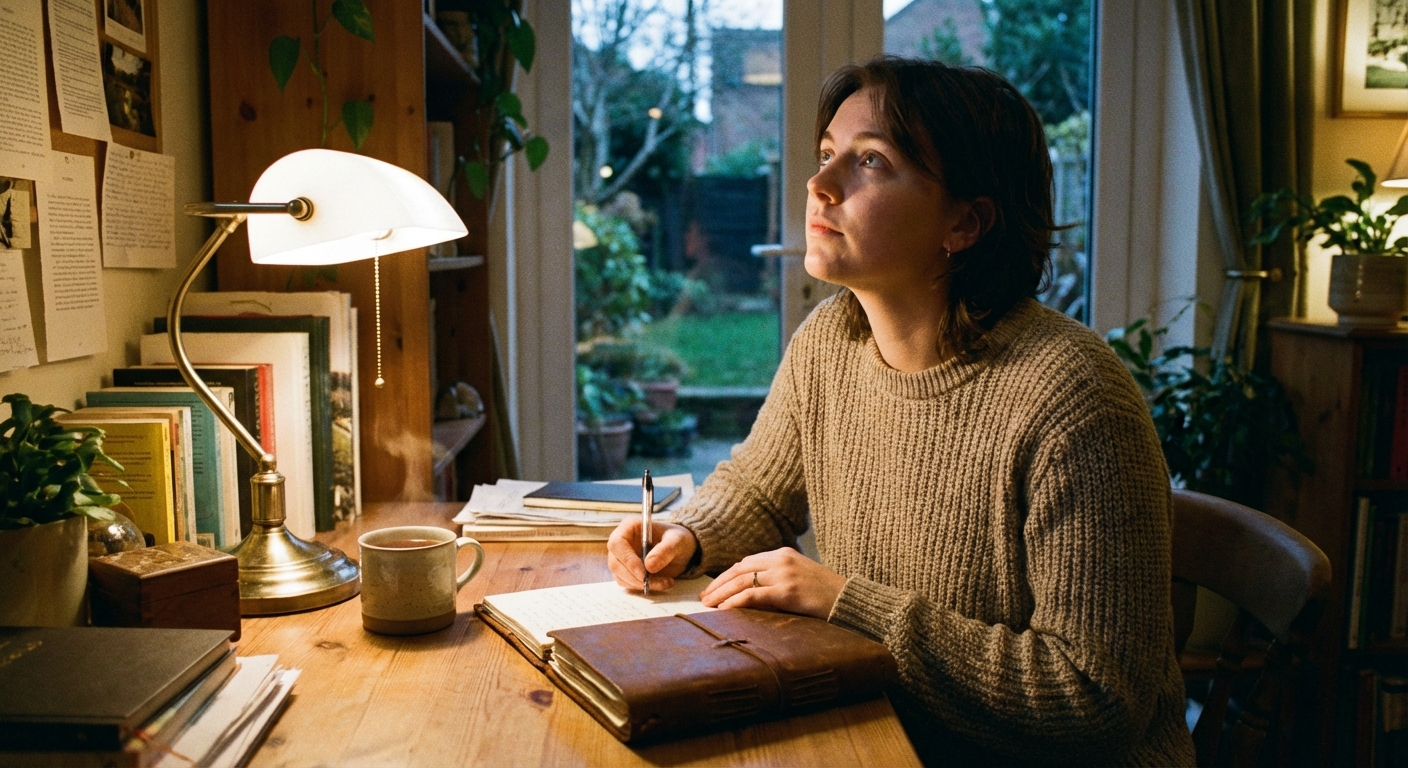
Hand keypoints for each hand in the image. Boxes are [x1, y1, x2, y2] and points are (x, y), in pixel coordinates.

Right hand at [607, 518, 697, 591]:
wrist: (681, 550)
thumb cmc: (677, 539)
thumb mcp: (677, 541)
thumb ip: (665, 550)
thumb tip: (649, 566)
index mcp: (629, 527)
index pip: (617, 543)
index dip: (627, 559)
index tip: (643, 573)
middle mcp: (621, 543)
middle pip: (615, 563)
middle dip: (634, 576)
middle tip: (652, 582)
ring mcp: (622, 558)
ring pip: (621, 576)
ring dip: (640, 584)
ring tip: (665, 582)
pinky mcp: (626, 572)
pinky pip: (628, 584)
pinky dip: (643, 587)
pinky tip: (661, 584)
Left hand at [699, 548, 846, 618]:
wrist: (850, 600)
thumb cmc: (826, 593)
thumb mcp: (800, 577)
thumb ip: (777, 578)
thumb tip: (750, 592)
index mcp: (783, 553)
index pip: (746, 562)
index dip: (727, 576)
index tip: (713, 588)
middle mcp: (781, 560)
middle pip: (739, 569)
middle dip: (718, 584)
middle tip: (703, 598)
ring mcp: (784, 574)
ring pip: (742, 581)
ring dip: (721, 594)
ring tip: (708, 605)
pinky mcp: (788, 591)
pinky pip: (754, 596)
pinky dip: (736, 602)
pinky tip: (724, 610)